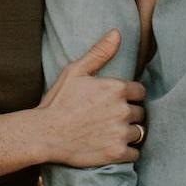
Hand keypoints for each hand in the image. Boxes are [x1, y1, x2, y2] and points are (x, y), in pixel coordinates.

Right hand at [37, 29, 147, 166]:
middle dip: (130, 115)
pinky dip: (128, 152)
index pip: (140, 92)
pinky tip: (113, 147)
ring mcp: (120, 132)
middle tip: (112, 119)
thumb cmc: (58, 101)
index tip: (117, 102)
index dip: (129, 96)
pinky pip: (135, 153)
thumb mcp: (75, 71)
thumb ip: (99, 52)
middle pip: (141, 113)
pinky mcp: (116, 152)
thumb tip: (117, 33)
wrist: (44, 134)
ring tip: (112, 133)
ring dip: (129, 133)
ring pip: (139, 132)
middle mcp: (122, 110)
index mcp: (116, 88)